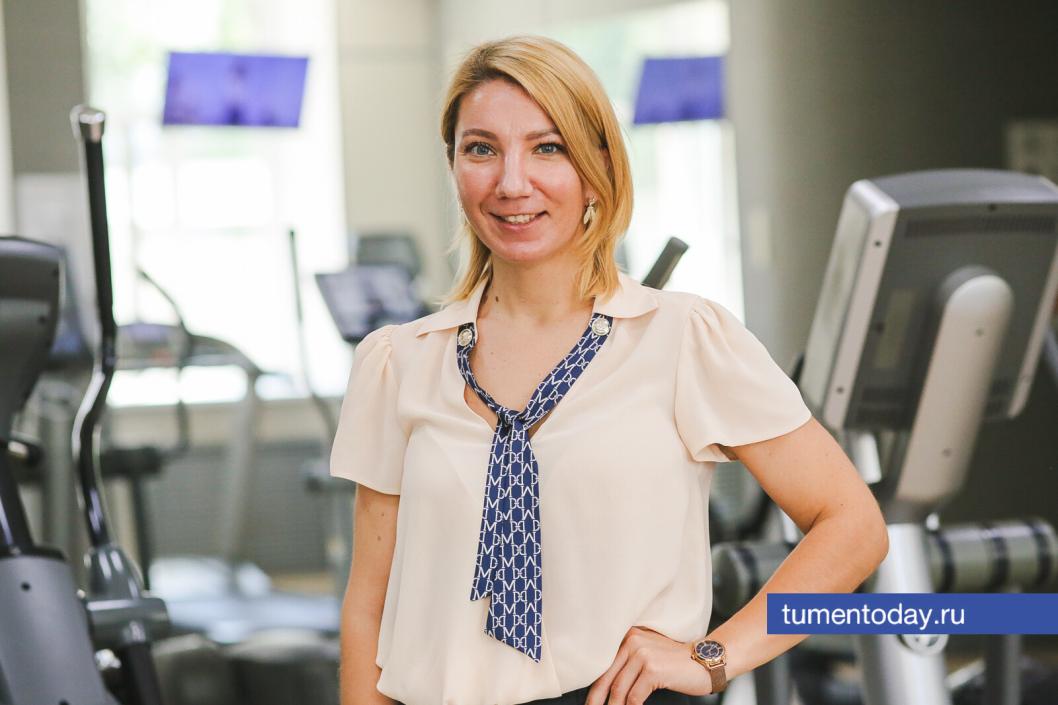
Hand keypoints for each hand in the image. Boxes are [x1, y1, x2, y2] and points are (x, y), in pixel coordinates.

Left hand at [585, 626, 711, 704]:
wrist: (707, 660)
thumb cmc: (676, 663)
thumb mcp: (648, 655)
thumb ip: (628, 663)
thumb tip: (606, 689)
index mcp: (627, 636)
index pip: (603, 664)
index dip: (595, 686)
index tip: (591, 702)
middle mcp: (632, 641)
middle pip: (605, 677)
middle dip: (596, 700)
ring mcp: (642, 654)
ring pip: (618, 690)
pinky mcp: (652, 669)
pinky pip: (634, 697)